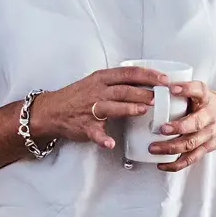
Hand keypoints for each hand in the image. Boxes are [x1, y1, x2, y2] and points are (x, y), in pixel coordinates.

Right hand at [31, 66, 165, 149]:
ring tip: (143, 111)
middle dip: (142, 92)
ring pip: (112, 107)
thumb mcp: (96, 81)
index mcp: (102, 79)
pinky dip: (102, 139)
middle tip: (159, 97)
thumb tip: (146, 82)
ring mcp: (90, 109)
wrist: (51, 110)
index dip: (148, 75)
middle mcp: (97, 91)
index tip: (164, 79)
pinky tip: (111, 143)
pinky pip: (95, 133)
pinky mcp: (85, 127)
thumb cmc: (77, 96)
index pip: (129, 73)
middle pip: (123, 89)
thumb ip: (117, 82)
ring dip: (128, 108)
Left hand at [150, 81, 215, 171]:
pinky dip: (176, 164)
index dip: (186, 89)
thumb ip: (184, 91)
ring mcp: (209, 135)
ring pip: (191, 143)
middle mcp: (210, 117)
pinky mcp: (207, 148)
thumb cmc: (211, 104)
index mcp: (207, 99)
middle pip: (196, 124)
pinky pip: (191, 158)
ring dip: (171, 147)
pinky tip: (162, 164)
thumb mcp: (203, 92)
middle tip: (161, 128)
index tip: (172, 88)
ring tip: (154, 148)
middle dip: (178, 127)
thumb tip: (157, 87)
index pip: (199, 90)